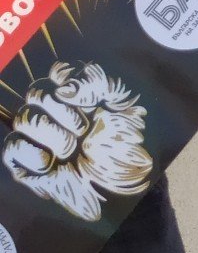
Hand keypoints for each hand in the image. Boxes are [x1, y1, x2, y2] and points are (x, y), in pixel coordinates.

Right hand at [2, 61, 151, 221]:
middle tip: (85, 129)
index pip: (58, 72)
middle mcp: (53, 111)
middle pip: (36, 93)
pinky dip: (32, 152)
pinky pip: (13, 148)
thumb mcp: (123, 102)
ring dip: (52, 132)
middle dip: (64, 111)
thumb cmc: (129, 138)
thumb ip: (95, 82)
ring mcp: (38, 136)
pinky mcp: (26, 164)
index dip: (72, 82)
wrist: (129, 180)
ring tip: (73, 147)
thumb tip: (63, 89)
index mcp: (77, 93)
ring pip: (23, 118)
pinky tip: (51, 161)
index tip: (94, 100)